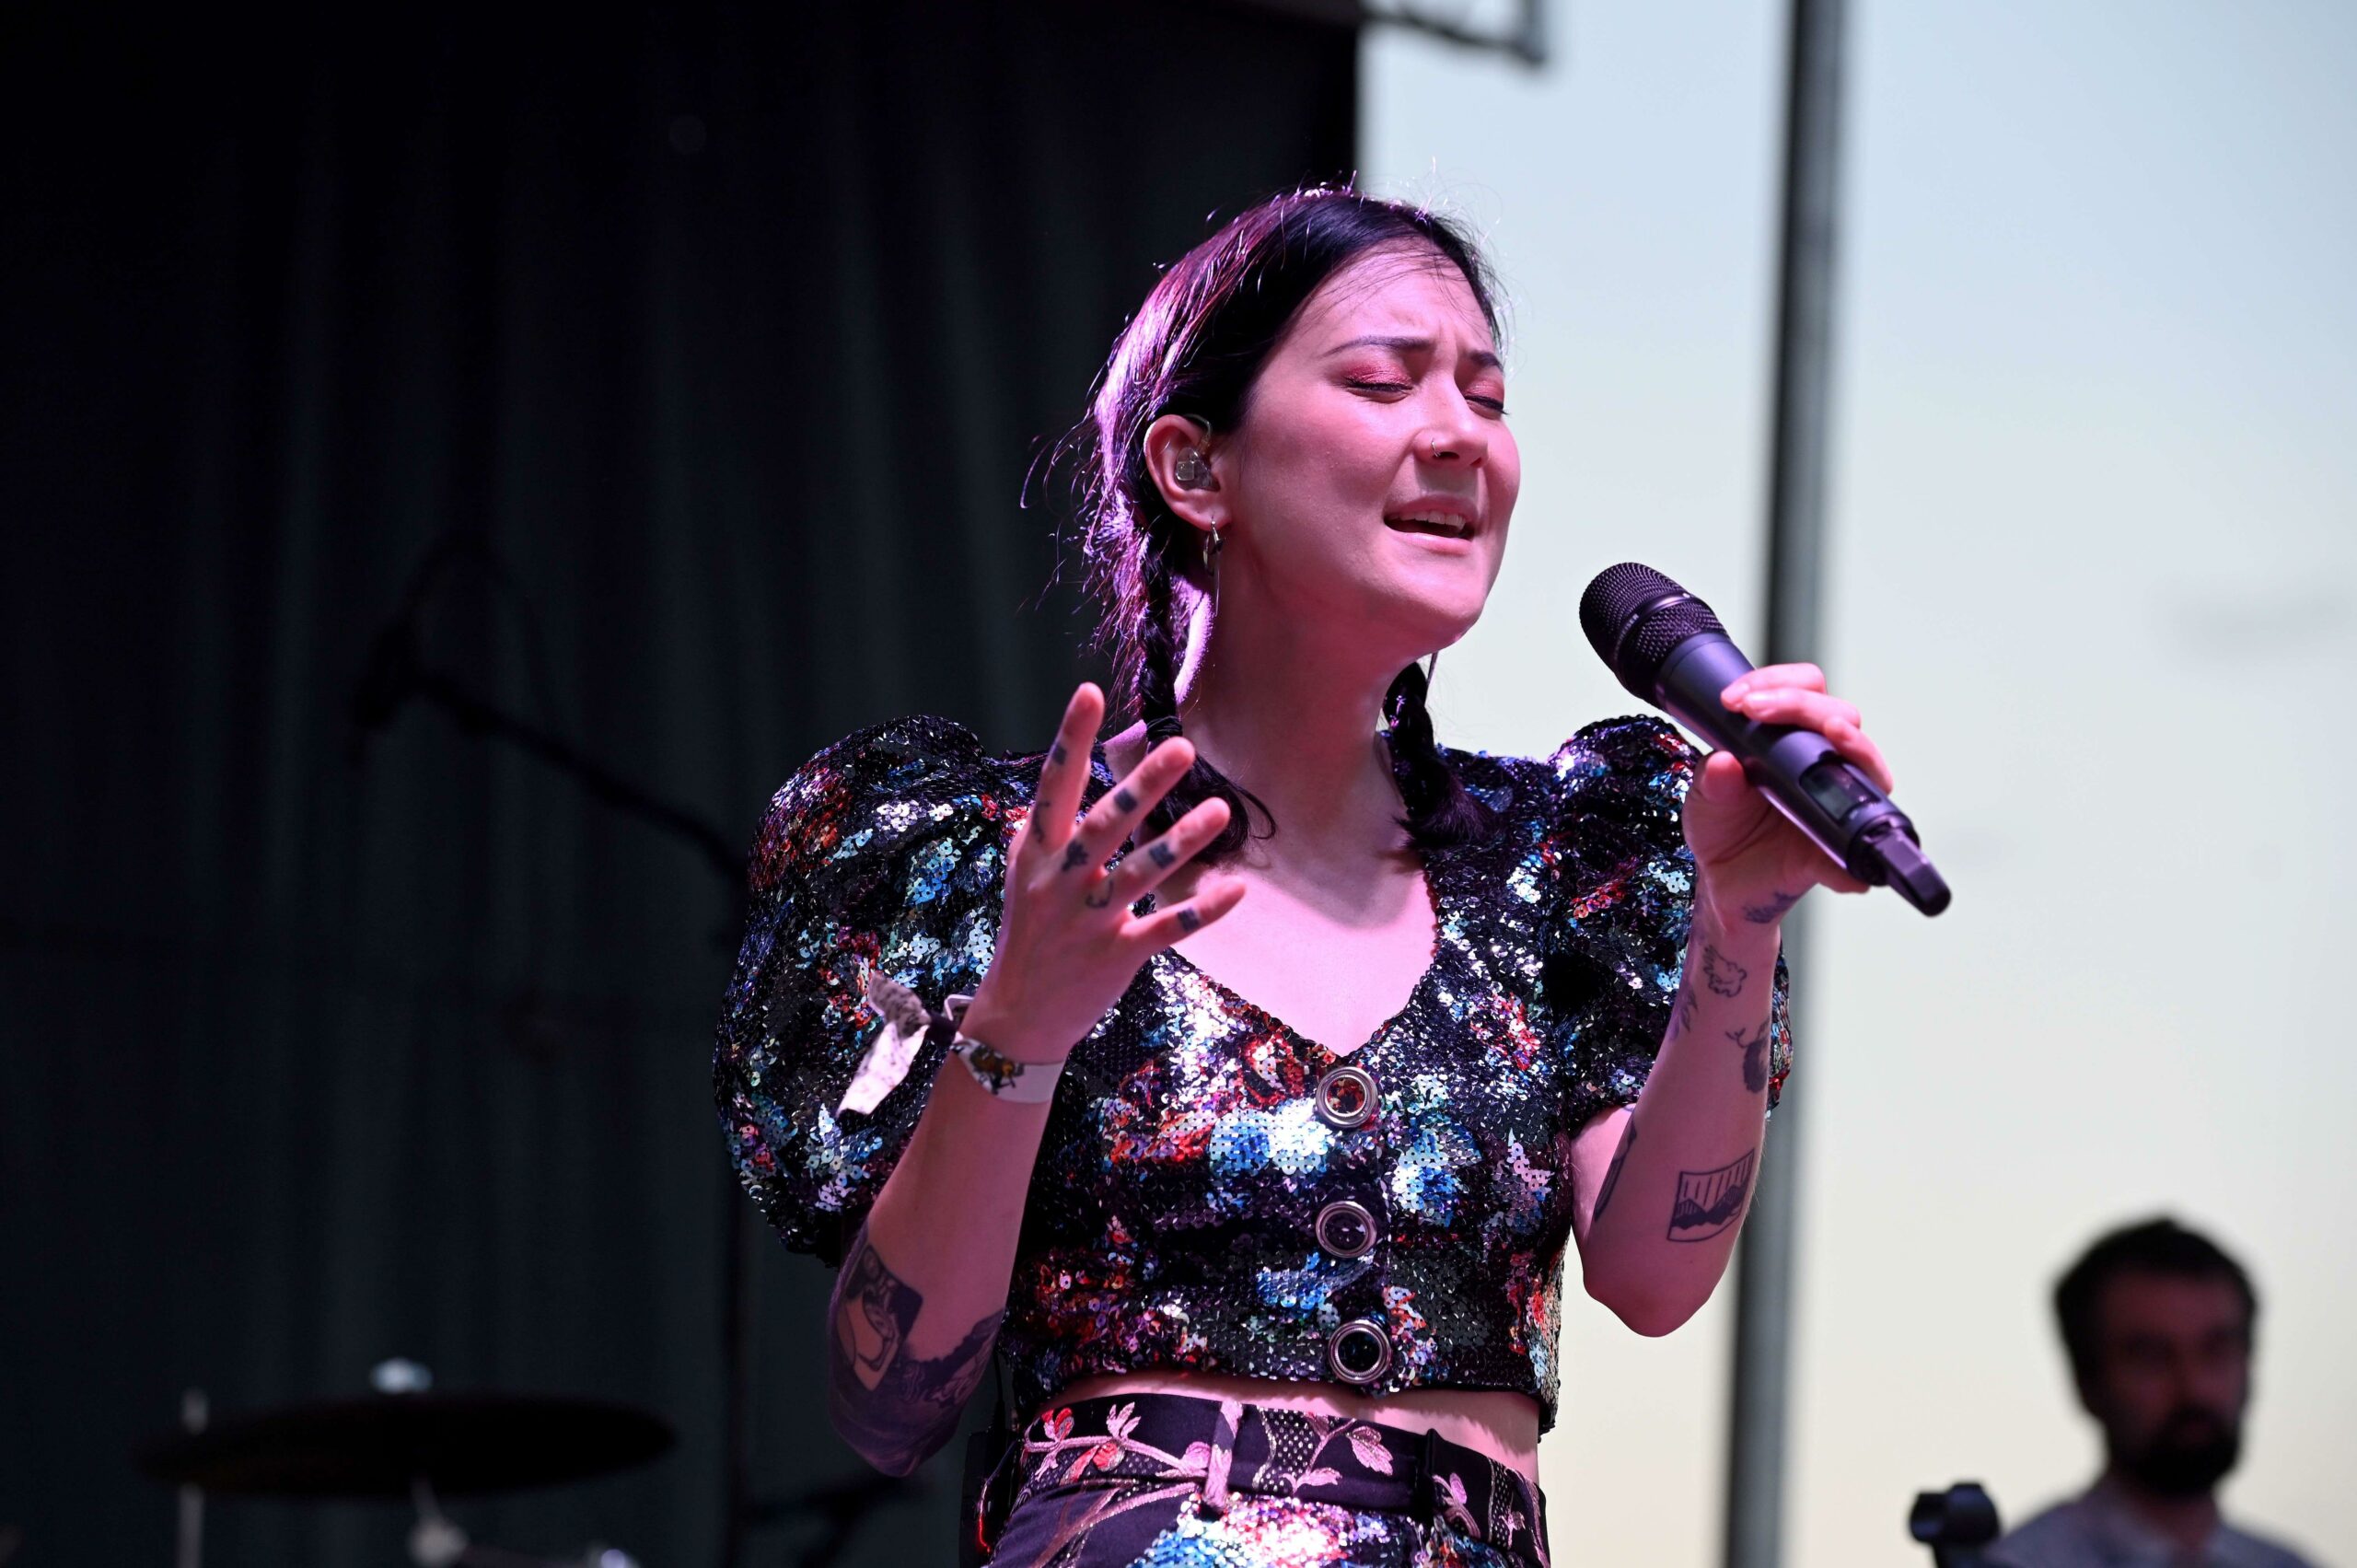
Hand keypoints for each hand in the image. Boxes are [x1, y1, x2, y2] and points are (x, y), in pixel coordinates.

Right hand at [958, 683, 1247, 1062]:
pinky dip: (1202, 909)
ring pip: (1141, 873)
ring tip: (1220, 809)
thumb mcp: (1023, 877)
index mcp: (1037, 854)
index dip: (1070, 739)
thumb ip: (1041, 832)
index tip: (1088, 692)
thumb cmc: (1028, 935)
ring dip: (1182, 841)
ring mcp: (1090, 919)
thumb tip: (1052, 782)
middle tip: (1183, 749)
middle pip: (1105, 824)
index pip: (1054, 786)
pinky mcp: (1119, 954)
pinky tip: (1235, 888)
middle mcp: (1061, 881)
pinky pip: (1167, 928)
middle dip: (1142, 786)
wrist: (1019, 1016)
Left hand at [1679, 663, 1896, 928]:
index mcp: (1792, 741)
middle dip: (1802, 702)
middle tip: (1758, 709)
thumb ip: (1711, 780)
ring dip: (1852, 742)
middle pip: (1840, 714)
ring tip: (1831, 732)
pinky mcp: (1837, 849)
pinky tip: (1844, 856)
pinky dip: (1857, 849)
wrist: (1722, 881)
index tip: (1739, 698)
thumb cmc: (1724, 828)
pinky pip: (1859, 847)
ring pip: (1866, 764)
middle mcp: (1823, 764)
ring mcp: (1838, 802)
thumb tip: (1725, 764)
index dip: (1778, 683)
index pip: (1806, 690)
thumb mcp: (1704, 797)